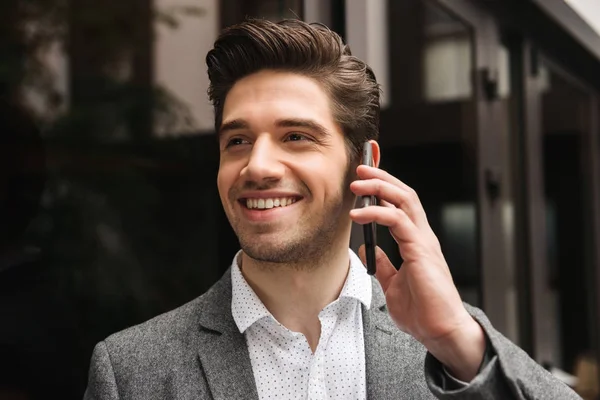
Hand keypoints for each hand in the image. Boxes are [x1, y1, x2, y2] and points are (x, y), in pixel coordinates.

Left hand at [349, 165, 485, 380]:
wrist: (440, 331)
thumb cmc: (422, 312)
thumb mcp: (392, 284)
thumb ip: (382, 265)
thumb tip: (368, 249)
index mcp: (416, 242)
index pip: (401, 205)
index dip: (384, 189)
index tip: (364, 180)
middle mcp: (422, 236)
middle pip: (404, 195)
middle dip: (382, 178)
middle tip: (360, 169)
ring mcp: (423, 241)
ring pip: (404, 200)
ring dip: (379, 187)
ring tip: (357, 183)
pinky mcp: (421, 249)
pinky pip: (398, 221)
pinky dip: (377, 213)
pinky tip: (359, 215)